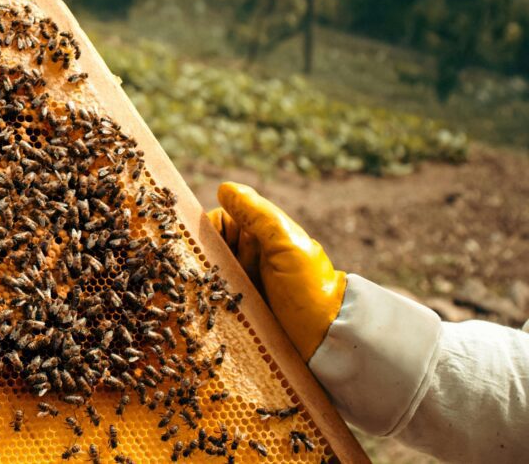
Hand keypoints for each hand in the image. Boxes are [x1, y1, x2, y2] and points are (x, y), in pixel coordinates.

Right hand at [206, 182, 345, 360]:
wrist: (327, 339)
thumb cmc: (309, 288)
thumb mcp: (285, 244)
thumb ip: (256, 213)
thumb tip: (225, 188)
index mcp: (259, 235)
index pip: (216, 222)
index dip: (207, 233)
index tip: (207, 251)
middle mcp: (248, 256)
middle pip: (208, 249)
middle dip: (201, 261)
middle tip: (207, 279)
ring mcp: (241, 284)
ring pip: (206, 276)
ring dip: (201, 284)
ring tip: (202, 298)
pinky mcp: (237, 310)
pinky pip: (212, 301)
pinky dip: (205, 303)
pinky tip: (201, 311)